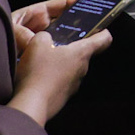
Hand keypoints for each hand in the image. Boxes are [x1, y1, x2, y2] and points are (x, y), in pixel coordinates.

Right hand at [9, 2, 110, 123]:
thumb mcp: (38, 43)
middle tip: (57, 43)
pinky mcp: (64, 97)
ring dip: (61, 64)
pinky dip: (53, 78)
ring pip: (71, 69)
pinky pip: (62, 82)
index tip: (102, 29)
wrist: (31, 105)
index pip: (103, 40)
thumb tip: (46, 39)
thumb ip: (45, 36)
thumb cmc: (38, 73)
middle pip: (83, 54)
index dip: (103, 32)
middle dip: (72, 48)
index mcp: (81, 53)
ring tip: (43, 61)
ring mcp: (74, 85)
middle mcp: (82, 69)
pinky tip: (39, 77)